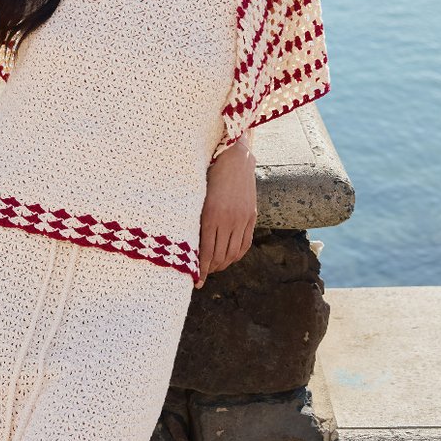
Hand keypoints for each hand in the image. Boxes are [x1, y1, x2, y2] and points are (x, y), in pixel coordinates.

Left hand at [195, 140, 257, 287]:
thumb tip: (189, 246)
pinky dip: (237, 255)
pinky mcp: (251, 216)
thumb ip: (195, 220)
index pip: (207, 253)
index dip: (202, 270)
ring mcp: (241, 219)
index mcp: (210, 216)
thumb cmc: (207, 176)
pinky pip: (245, 243)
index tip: (196, 282)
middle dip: (212, 269)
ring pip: (233, 252)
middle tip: (204, 275)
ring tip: (215, 267)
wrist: (234, 158)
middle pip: (220, 256)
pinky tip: (229, 258)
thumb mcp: (196, 198)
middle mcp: (228, 220)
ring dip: (224, 264)